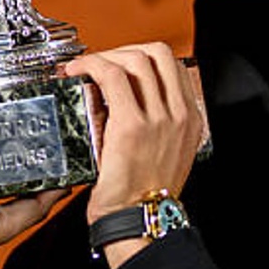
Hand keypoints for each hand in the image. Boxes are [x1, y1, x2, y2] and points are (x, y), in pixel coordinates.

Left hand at [63, 43, 205, 267]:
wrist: (138, 219)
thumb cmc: (144, 193)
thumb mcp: (168, 152)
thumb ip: (158, 123)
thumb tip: (130, 98)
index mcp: (189, 118)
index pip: (171, 65)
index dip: (142, 55)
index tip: (122, 62)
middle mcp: (178, 114)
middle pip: (157, 53)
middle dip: (125, 49)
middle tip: (103, 61)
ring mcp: (158, 118)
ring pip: (135, 59)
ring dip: (106, 55)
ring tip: (86, 66)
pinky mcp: (132, 125)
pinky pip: (112, 76)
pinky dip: (92, 65)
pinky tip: (78, 72)